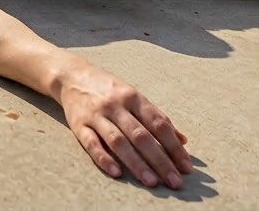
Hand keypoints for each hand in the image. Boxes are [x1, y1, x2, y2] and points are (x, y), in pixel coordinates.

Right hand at [59, 62, 190, 188]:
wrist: (72, 76)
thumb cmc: (109, 90)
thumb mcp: (134, 96)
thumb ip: (156, 117)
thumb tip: (183, 140)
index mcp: (133, 97)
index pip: (157, 123)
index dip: (173, 146)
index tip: (185, 167)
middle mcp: (115, 105)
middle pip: (140, 135)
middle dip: (160, 160)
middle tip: (175, 181)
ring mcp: (96, 114)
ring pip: (118, 141)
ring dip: (136, 163)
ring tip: (152, 182)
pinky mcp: (79, 124)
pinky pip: (92, 143)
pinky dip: (104, 158)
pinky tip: (116, 172)